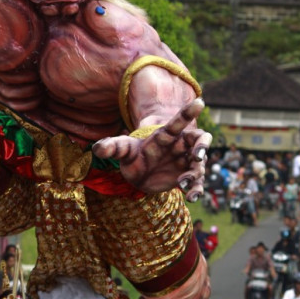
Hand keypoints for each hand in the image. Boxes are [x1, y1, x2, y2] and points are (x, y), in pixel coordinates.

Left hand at [92, 100, 210, 198]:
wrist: (140, 173)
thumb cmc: (134, 155)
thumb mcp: (122, 149)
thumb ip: (112, 147)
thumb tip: (97, 148)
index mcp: (165, 136)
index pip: (178, 122)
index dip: (188, 112)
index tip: (200, 102)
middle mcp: (179, 146)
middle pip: (198, 139)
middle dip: (202, 145)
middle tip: (197, 155)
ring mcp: (185, 161)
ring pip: (198, 164)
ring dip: (195, 173)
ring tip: (183, 184)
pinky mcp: (187, 176)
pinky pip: (197, 182)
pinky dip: (197, 188)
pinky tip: (192, 197)